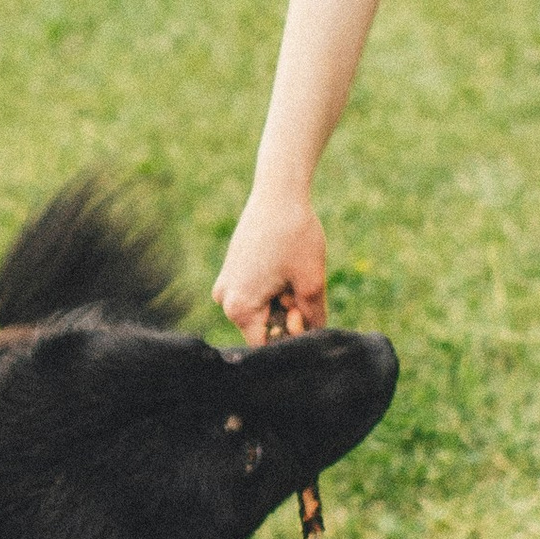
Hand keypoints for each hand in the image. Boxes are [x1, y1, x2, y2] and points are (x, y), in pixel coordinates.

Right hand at [214, 185, 327, 339]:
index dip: (291, 338)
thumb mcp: (312, 282)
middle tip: (301, 288)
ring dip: (283, 301)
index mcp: (239, 308)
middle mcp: (225, 299)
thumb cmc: (295, 235)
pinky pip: (256, 292)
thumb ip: (312, 319)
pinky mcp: (232, 269)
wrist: (278, 192)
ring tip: (294, 273)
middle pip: (264, 328)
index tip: (305, 313)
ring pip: (263, 309)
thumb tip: (314, 340)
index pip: (266, 346)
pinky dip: (275, 287)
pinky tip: (285, 265)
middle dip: (289, 316)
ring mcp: (226, 283)